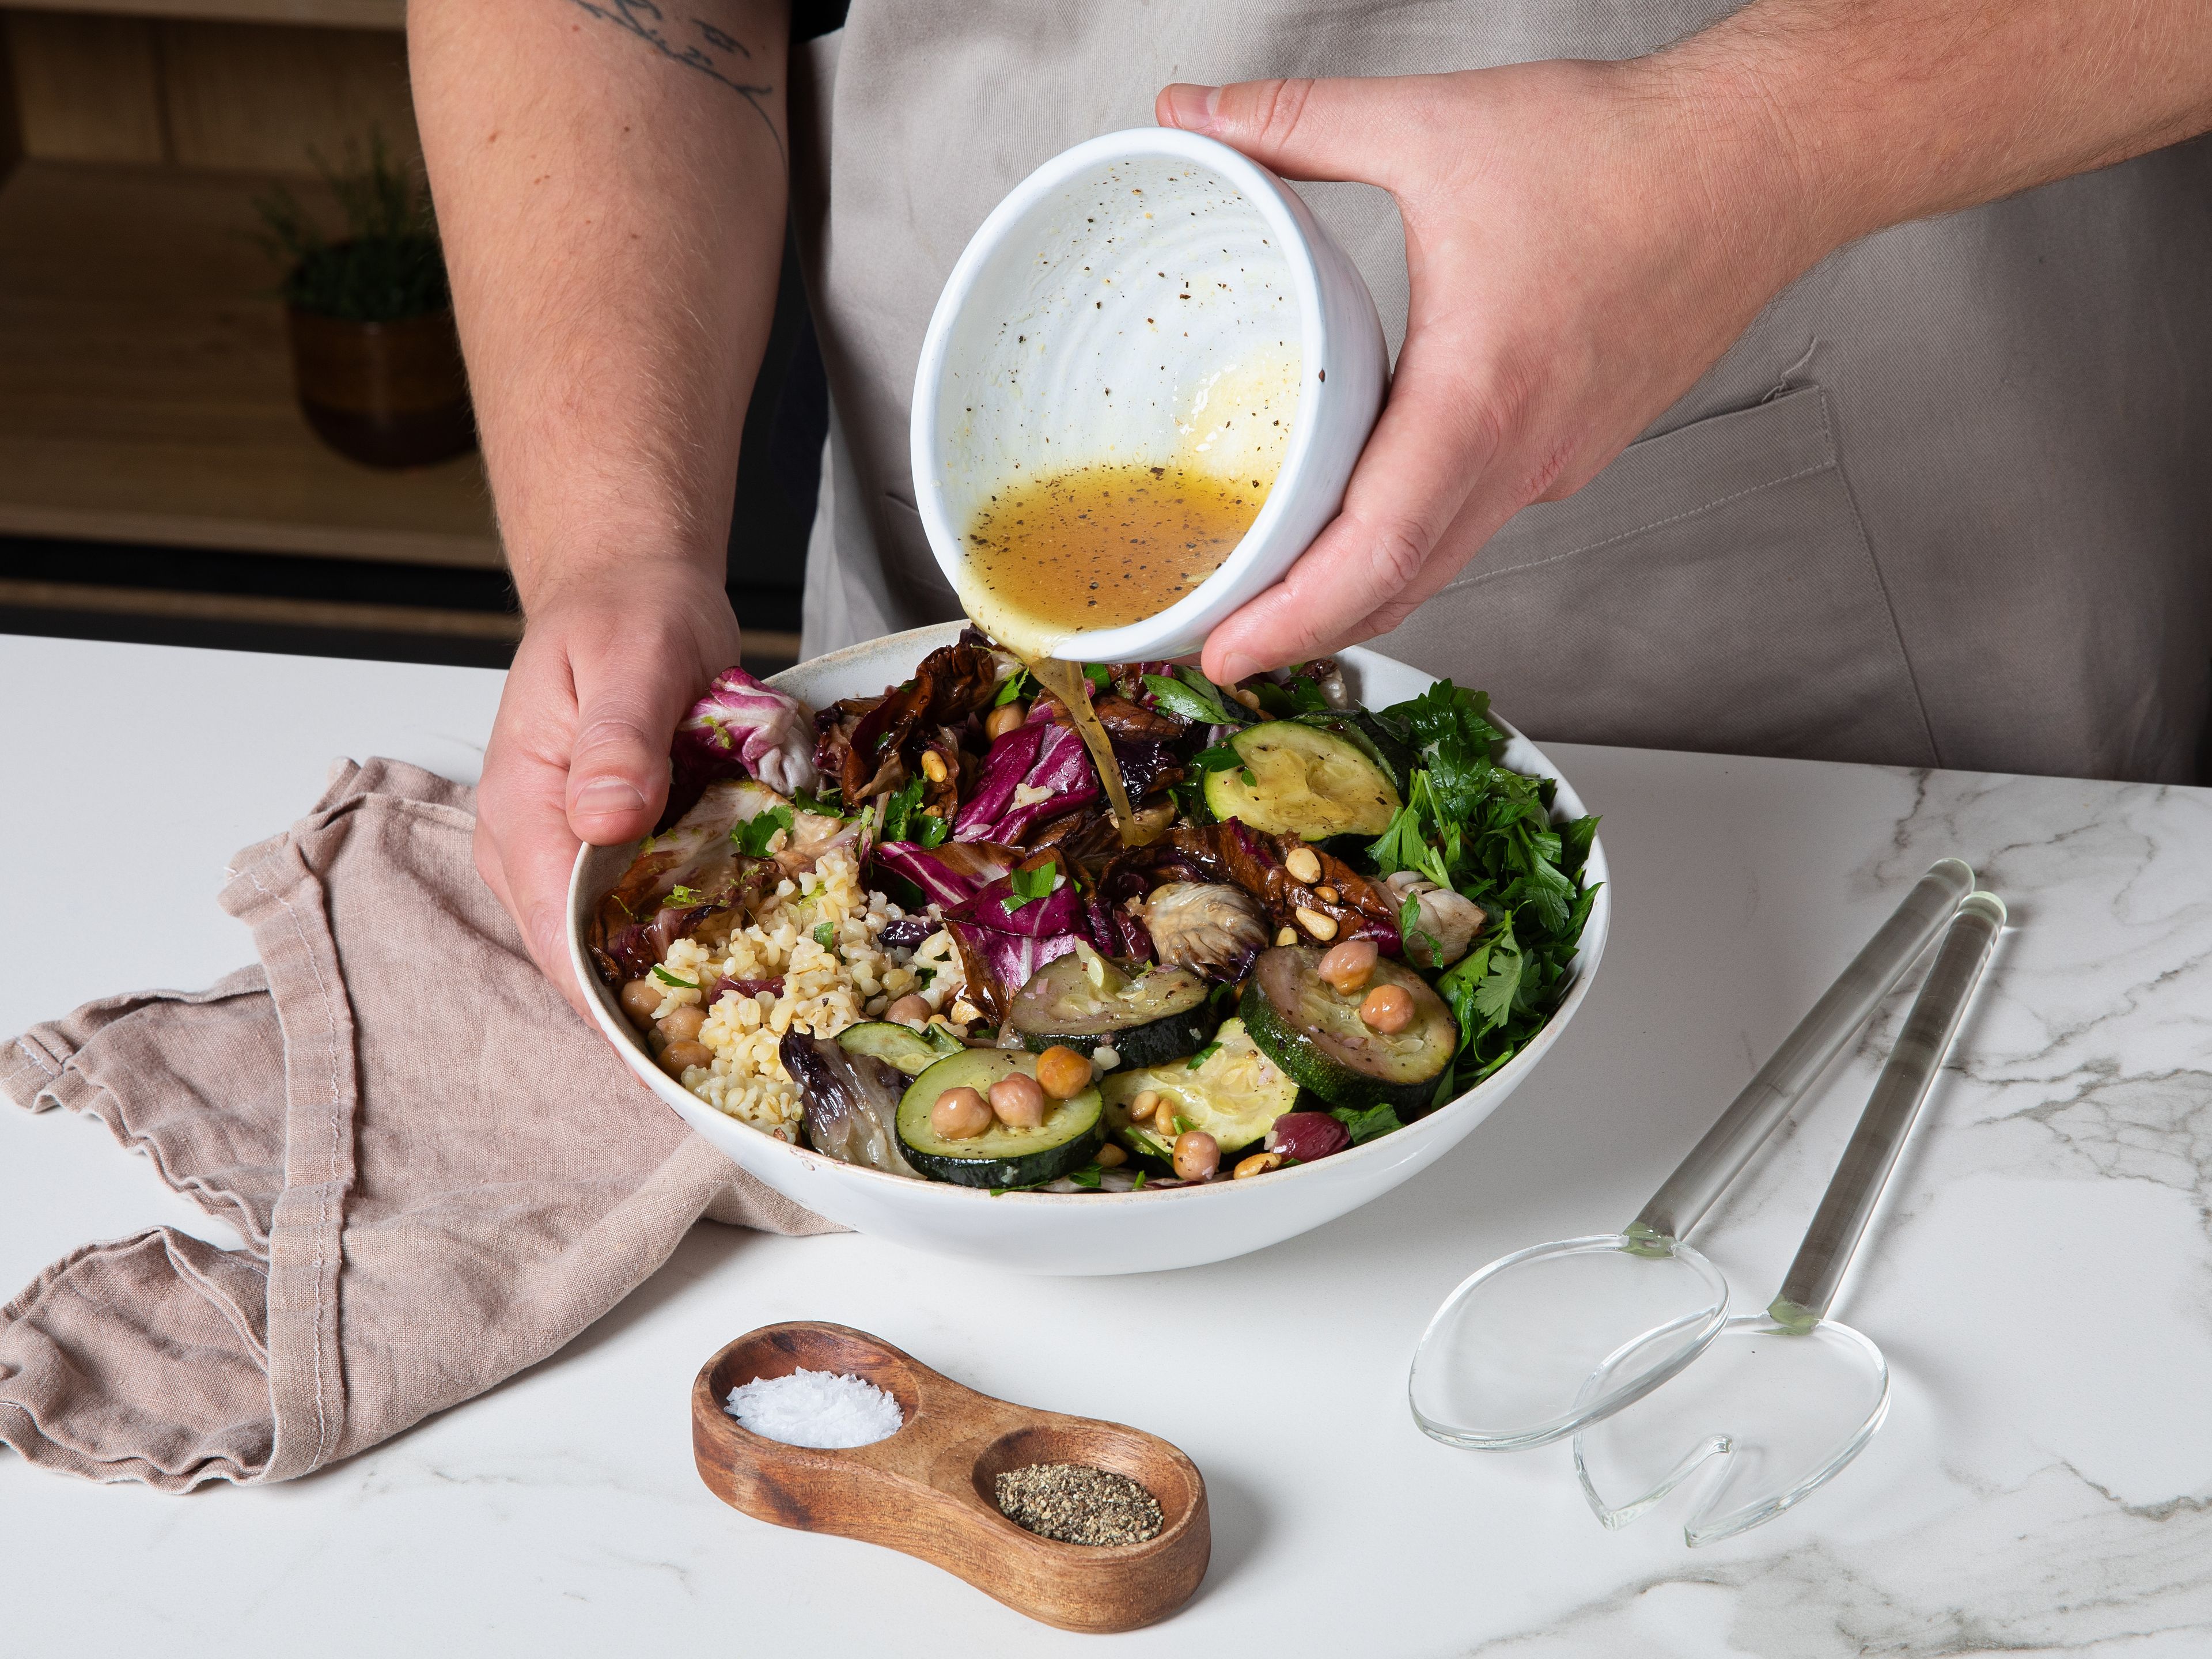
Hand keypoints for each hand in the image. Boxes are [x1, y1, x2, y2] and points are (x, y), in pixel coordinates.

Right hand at [475, 563, 741, 1012]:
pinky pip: (647, 910)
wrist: (629, 584)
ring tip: (759, 1016)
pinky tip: (750, 953)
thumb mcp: (633, 655)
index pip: (554, 937)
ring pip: (614, 943)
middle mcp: (533, 847)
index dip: (611, 1002)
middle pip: (583, 959)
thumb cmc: (625, 612)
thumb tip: (605, 817)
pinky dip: (692, 932)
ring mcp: (572, 852)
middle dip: (654, 1005)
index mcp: (522, 811)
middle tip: (742, 1048)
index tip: (676, 1051)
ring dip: (678, 977)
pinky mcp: (614, 846)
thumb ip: (621, 736)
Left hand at [1157, 60, 1820, 683]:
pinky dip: (1416, 541)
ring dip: (1361, 590)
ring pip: (1442, 560)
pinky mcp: (1577, 448)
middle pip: (1399, 585)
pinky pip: (1481, 519)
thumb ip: (1298, 122)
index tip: (1227, 654)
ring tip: (1281, 597)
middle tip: (1228, 649)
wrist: (1762, 164)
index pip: (1373, 553)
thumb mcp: (1433, 127)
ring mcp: (1558, 461)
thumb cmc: (1631, 155)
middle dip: (1305, 629)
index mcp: (1479, 399)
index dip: (1292, 618)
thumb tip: (1194, 111)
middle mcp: (1525, 454)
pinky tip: (1371, 517)